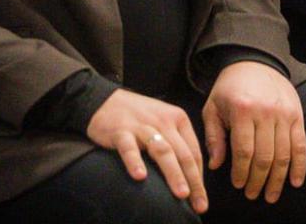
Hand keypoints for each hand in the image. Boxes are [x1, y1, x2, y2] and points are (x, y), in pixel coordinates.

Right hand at [87, 88, 207, 212]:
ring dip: (174, 174)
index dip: (200, 177)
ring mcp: (142, 126)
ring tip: (182, 194)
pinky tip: (140, 177)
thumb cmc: (138, 117)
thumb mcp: (163, 122)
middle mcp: (163, 121)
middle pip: (183, 153)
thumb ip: (177, 143)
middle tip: (199, 204)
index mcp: (178, 119)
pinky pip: (129, 148)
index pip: (194, 151)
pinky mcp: (120, 131)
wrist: (104, 100)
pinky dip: (135, 162)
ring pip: (162, 151)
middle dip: (193, 181)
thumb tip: (191, 177)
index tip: (201, 199)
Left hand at [202, 61, 305, 203]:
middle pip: (264, 157)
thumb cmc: (229, 89)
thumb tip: (215, 165)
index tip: (237, 185)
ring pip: (283, 155)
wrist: (255, 62)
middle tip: (252, 194)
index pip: (243, 151)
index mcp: (242, 109)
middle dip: (258, 181)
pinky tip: (295, 182)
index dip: (240, 172)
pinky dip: (299, 166)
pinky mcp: (297, 115)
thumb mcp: (213, 108)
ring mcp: (284, 113)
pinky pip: (300, 145)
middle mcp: (266, 112)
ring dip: (277, 180)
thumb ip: (214, 137)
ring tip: (270, 195)